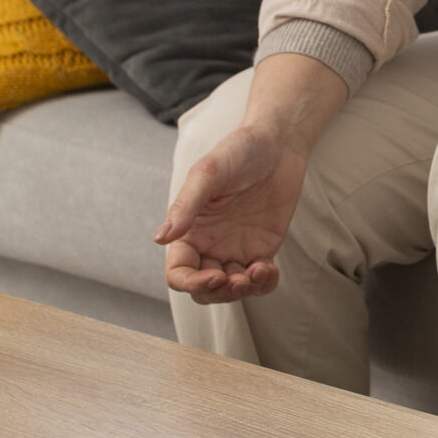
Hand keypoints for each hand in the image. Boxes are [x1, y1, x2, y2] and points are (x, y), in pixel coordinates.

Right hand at [155, 121, 308, 303]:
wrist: (278, 143)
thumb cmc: (238, 151)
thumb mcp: (208, 173)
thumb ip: (185, 205)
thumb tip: (159, 238)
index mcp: (190, 231)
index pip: (178, 272)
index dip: (190, 283)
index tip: (213, 277)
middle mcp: (209, 244)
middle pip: (204, 289)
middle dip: (220, 293)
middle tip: (239, 280)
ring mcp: (236, 249)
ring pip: (231, 290)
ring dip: (243, 292)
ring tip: (259, 271)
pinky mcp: (262, 248)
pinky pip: (259, 280)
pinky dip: (264, 284)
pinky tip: (270, 270)